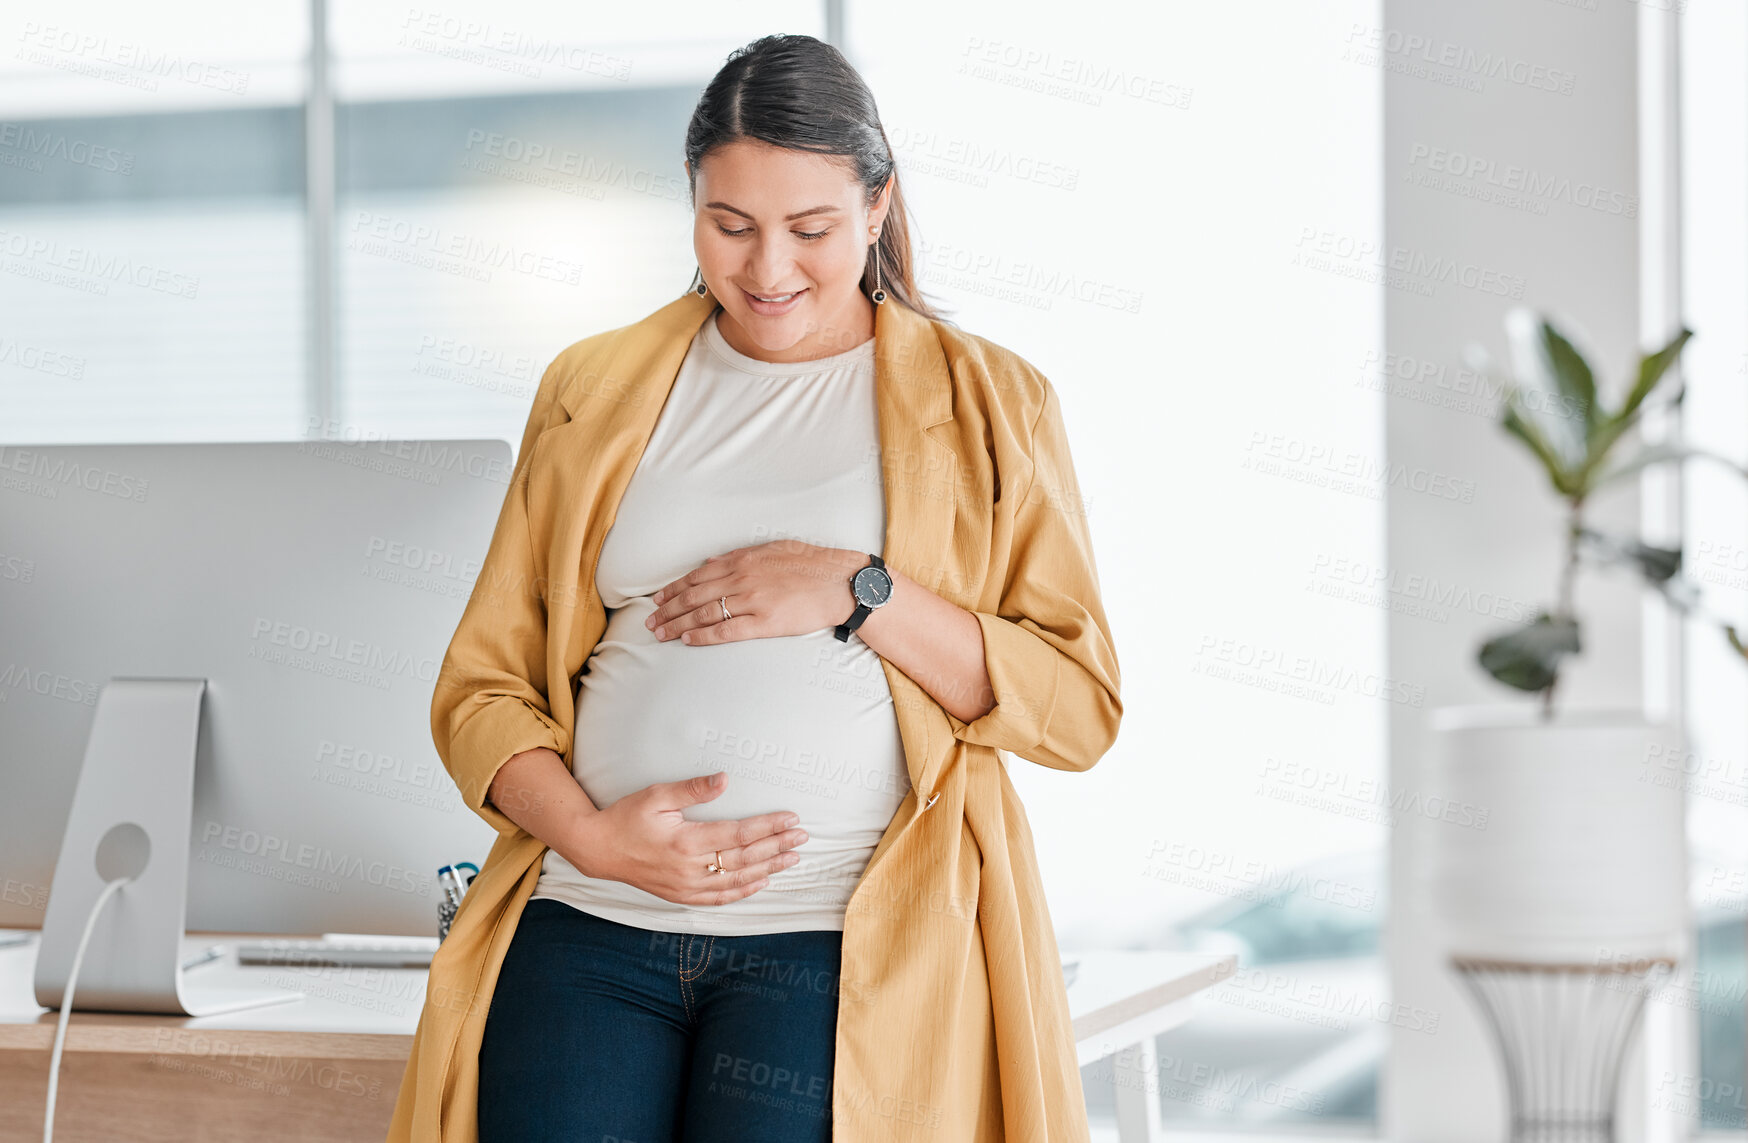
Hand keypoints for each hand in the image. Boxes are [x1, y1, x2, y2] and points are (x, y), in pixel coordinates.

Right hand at [572, 771, 809, 905]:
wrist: (599, 849)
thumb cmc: (627, 817)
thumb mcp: (656, 795)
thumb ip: (692, 789)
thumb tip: (724, 779)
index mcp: (685, 842)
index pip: (738, 834)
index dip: (767, 826)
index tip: (791, 818)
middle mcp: (689, 869)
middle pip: (744, 858)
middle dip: (777, 846)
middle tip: (803, 837)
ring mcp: (686, 887)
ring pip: (737, 880)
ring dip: (768, 869)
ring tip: (792, 859)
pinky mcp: (681, 896)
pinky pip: (719, 898)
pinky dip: (743, 891)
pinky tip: (762, 882)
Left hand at [645, 540, 864, 645]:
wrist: (841, 582)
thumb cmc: (812, 564)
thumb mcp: (774, 548)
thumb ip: (741, 555)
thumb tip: (713, 561)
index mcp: (743, 560)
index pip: (698, 575)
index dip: (675, 588)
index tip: (659, 599)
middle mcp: (742, 578)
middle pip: (694, 595)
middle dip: (668, 609)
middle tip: (651, 621)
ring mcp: (752, 600)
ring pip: (704, 613)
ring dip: (678, 624)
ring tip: (661, 633)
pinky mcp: (764, 622)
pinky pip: (725, 631)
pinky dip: (703, 636)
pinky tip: (688, 640)